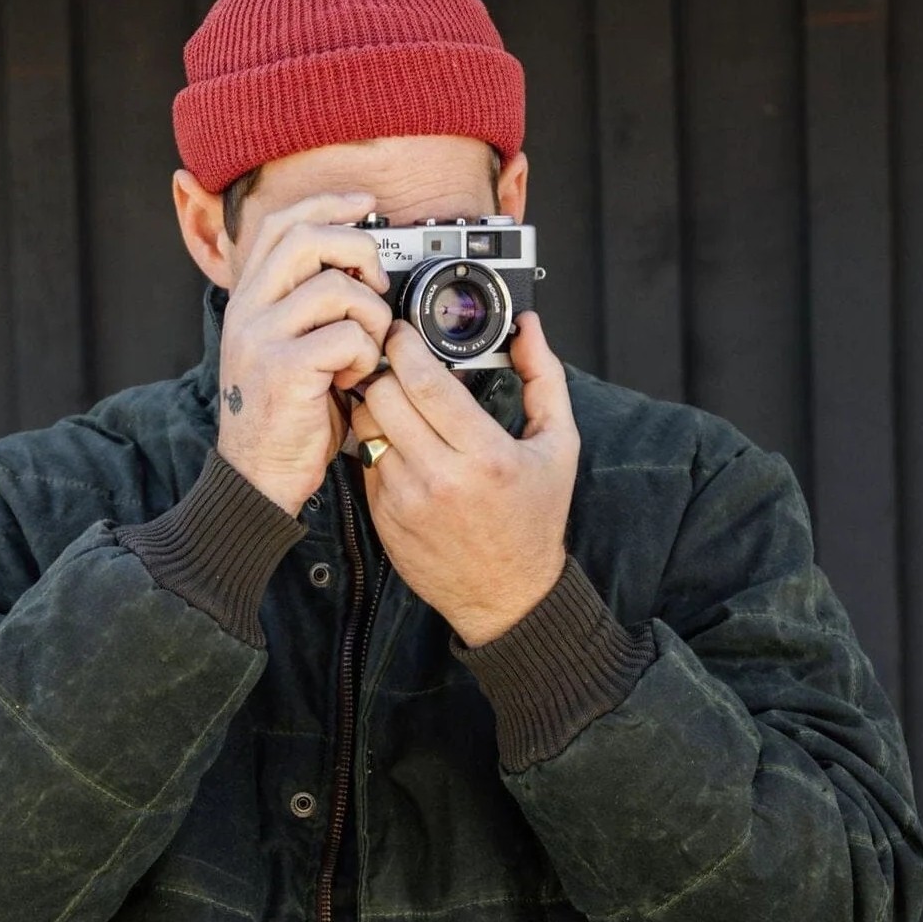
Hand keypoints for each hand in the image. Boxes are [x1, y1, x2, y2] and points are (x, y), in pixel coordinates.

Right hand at [216, 192, 394, 514]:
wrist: (258, 478)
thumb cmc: (285, 418)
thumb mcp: (289, 350)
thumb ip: (311, 310)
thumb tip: (361, 270)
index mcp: (250, 300)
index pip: (283, 224)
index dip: (328, 204)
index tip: (365, 204)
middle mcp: (249, 311)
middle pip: (308, 238)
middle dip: (359, 251)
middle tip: (376, 285)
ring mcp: (262, 338)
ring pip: (336, 288)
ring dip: (370, 317)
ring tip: (366, 351)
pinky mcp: (284, 369)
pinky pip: (347, 336)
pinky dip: (365, 356)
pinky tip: (355, 379)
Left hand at [348, 311, 578, 646]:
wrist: (506, 594)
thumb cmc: (534, 519)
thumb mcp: (558, 445)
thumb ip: (544, 378)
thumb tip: (529, 327)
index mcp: (486, 456)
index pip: (425, 383)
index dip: (405, 346)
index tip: (402, 331)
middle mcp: (441, 478)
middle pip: (384, 395)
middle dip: (385, 368)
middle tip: (393, 358)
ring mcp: (406, 499)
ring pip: (366, 424)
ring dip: (374, 402)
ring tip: (394, 397)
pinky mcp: (384, 515)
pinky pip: (364, 458)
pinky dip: (375, 439)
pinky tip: (398, 438)